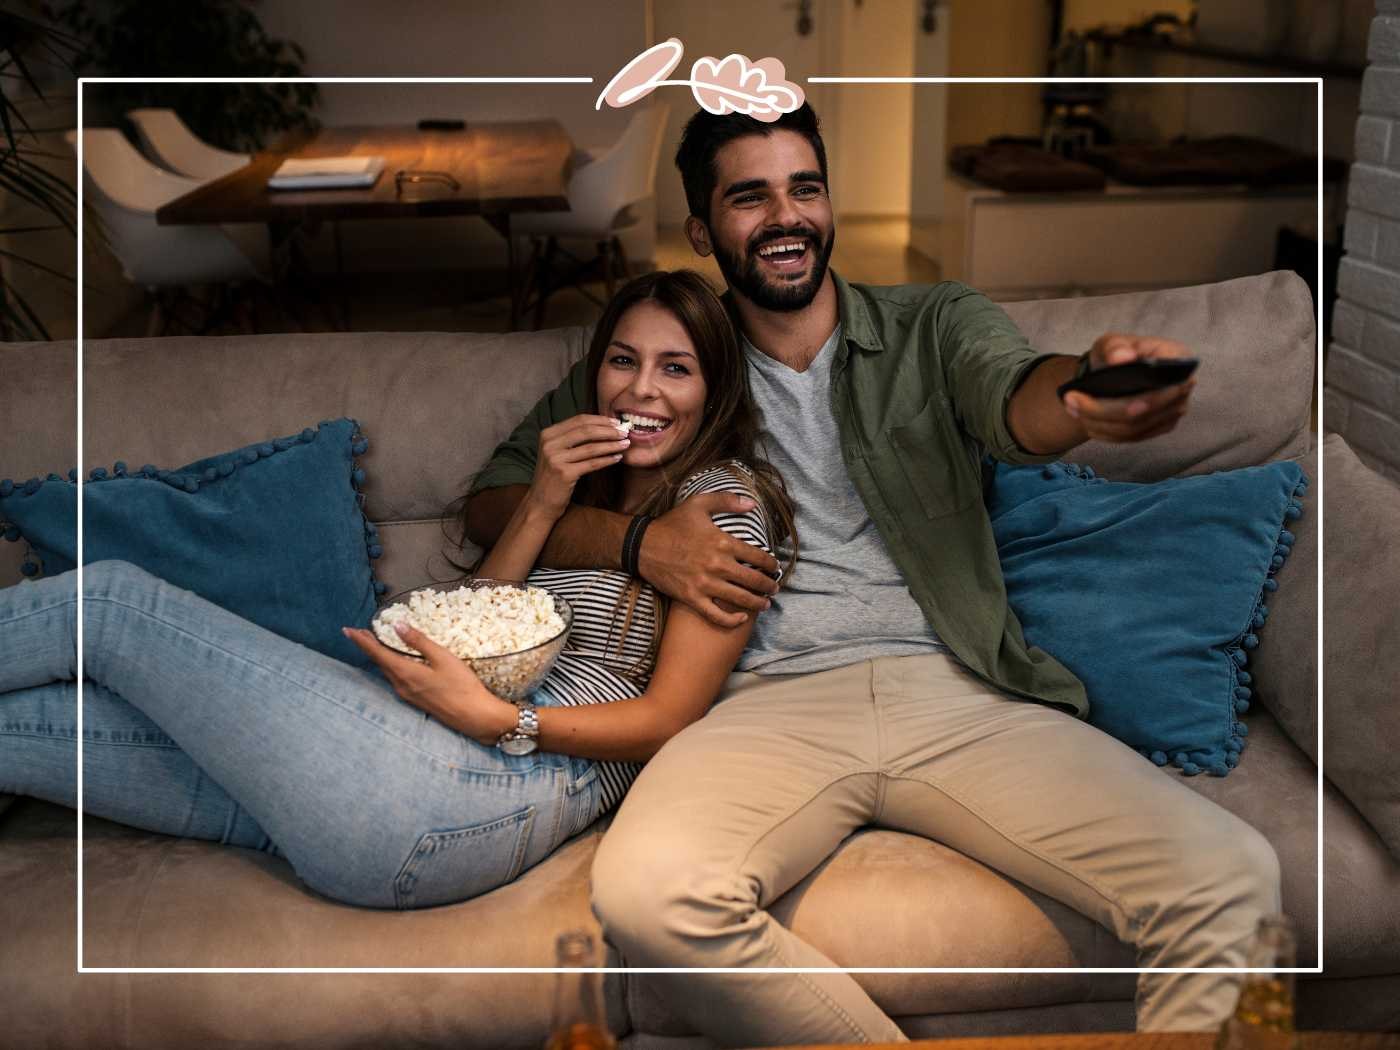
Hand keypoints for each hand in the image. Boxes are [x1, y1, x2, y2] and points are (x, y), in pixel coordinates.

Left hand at [342, 625, 517, 746]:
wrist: (474, 717)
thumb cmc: (462, 686)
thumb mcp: (443, 658)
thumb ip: (419, 641)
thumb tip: (397, 625)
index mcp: (405, 673)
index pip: (377, 653)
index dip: (361, 641)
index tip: (346, 630)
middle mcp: (401, 685)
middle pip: (379, 662)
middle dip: (368, 647)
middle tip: (358, 632)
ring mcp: (407, 694)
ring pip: (387, 671)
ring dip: (378, 656)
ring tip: (372, 643)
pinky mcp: (415, 699)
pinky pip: (395, 678)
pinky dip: (389, 665)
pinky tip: (394, 662)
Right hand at [528, 414, 631, 517]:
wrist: (541, 502)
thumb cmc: (554, 477)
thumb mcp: (557, 452)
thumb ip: (572, 438)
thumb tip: (602, 426)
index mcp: (548, 434)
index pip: (579, 420)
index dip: (600, 420)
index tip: (616, 422)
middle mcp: (550, 444)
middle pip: (586, 430)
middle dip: (609, 430)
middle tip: (625, 432)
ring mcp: (555, 458)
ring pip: (591, 447)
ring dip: (612, 445)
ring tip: (625, 444)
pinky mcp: (564, 474)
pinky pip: (591, 464)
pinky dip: (607, 460)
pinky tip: (617, 458)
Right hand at [640, 492, 781, 628]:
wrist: (643, 546)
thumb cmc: (672, 524)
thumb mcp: (698, 504)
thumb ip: (726, 500)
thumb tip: (751, 504)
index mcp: (722, 542)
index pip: (757, 556)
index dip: (771, 564)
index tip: (775, 567)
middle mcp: (717, 565)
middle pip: (753, 580)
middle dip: (769, 586)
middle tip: (774, 588)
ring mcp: (705, 584)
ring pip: (740, 599)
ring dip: (758, 603)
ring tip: (765, 604)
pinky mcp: (692, 598)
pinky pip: (716, 615)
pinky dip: (732, 620)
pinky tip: (742, 618)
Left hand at [1061, 333, 1197, 443]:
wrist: (1118, 372)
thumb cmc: (1119, 354)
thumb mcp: (1112, 342)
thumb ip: (1116, 346)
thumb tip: (1121, 357)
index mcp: (1178, 360)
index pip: (1161, 383)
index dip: (1130, 395)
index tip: (1089, 393)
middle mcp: (1183, 387)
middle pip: (1141, 410)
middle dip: (1100, 410)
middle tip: (1069, 401)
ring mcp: (1174, 411)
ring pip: (1134, 428)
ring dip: (1098, 423)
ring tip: (1072, 409)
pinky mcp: (1161, 426)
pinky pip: (1132, 438)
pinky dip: (1105, 433)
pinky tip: (1086, 423)